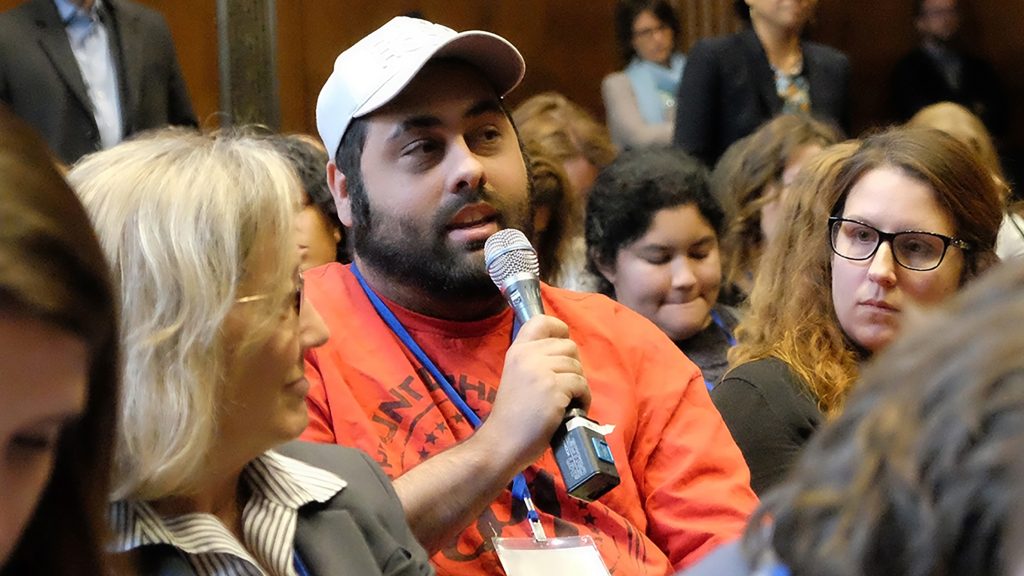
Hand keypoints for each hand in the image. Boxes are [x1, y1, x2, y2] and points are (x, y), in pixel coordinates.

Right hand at [475, 314, 589, 471]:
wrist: (502, 442)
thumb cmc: (512, 416)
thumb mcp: (517, 377)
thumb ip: (534, 361)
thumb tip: (565, 354)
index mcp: (517, 351)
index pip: (541, 321)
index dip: (559, 329)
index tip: (562, 346)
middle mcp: (528, 355)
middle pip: (568, 346)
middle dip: (573, 366)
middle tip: (565, 386)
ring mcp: (541, 371)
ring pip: (577, 367)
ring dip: (579, 386)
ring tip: (568, 402)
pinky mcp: (554, 390)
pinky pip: (582, 385)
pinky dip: (583, 399)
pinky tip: (571, 410)